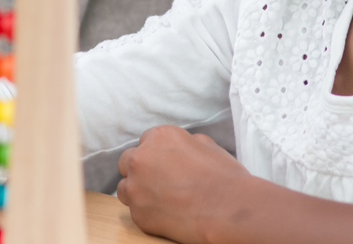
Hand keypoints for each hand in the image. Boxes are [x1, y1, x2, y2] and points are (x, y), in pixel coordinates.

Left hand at [117, 126, 251, 243]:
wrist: (227, 209)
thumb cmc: (221, 175)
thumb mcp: (205, 144)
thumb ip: (182, 143)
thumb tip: (177, 151)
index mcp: (158, 137)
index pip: (145, 141)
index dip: (156, 153)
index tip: (164, 164)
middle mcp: (141, 159)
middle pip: (128, 162)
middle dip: (141, 170)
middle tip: (159, 181)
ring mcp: (137, 189)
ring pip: (125, 188)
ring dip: (137, 191)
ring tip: (159, 199)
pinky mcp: (139, 215)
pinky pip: (135, 211)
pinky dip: (146, 212)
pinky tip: (166, 213)